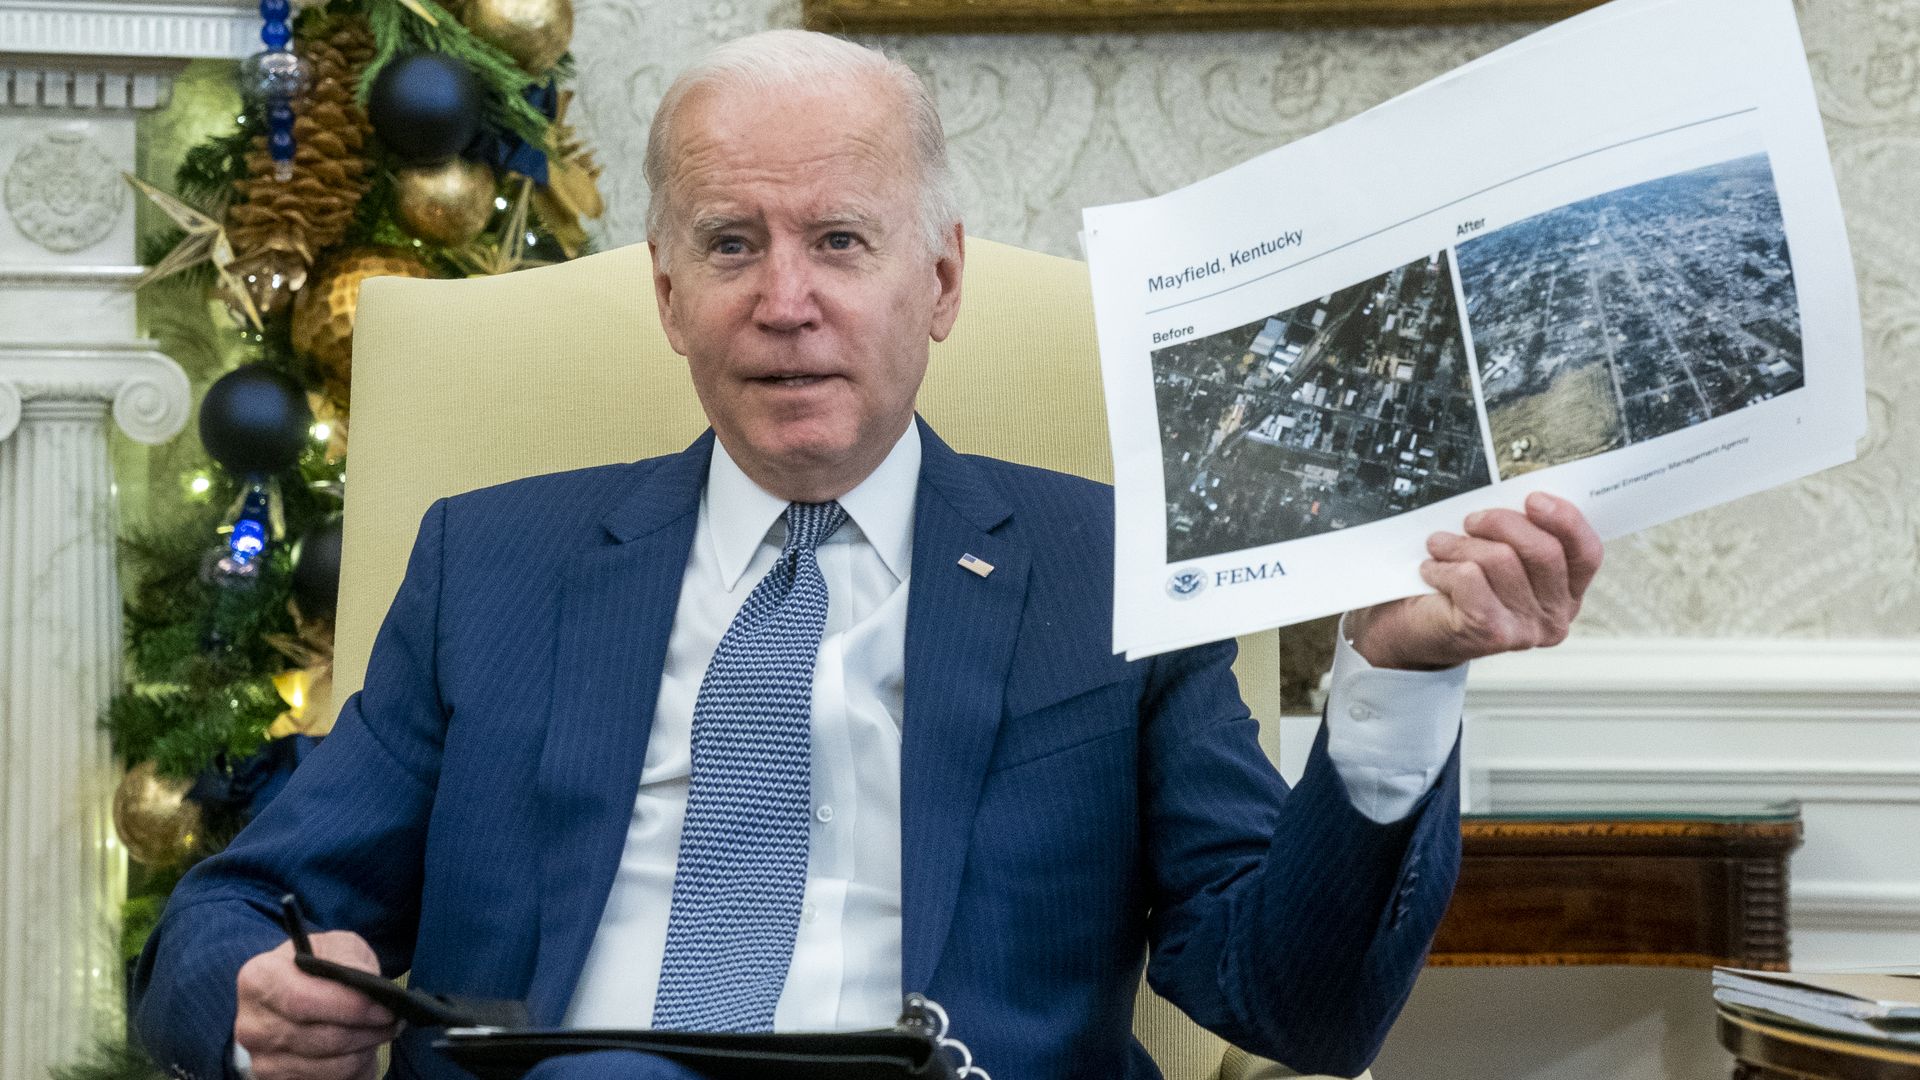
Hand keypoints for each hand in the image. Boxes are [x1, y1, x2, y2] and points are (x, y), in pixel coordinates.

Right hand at [234, 930, 397, 1079]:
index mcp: (259, 980)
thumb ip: (349, 958)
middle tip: (393, 1019)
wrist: (294, 998)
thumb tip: (369, 986)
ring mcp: (264, 1060)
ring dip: (366, 1049)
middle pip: (324, 1038)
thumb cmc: (316, 968)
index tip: (385, 1007)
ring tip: (378, 1031)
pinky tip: (360, 1047)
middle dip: (369, 1030)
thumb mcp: (335, 946)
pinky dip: (355, 1067)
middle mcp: (252, 1025)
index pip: (304, 1000)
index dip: (351, 1007)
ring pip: (333, 1067)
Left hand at [1348, 492, 1602, 670]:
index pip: (1586, 552)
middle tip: (1470, 520)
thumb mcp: (1500, 554)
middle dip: (1502, 523)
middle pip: (1544, 551)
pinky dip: (1444, 566)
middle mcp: (1555, 616)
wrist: (1414, 630)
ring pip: (1502, 560)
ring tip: (1440, 546)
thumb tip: (1516, 498)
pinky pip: (1470, 578)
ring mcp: (1526, 629)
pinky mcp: (1492, 632)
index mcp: (1567, 592)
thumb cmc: (1459, 588)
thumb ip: (1520, 533)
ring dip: (1462, 544)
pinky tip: (1432, 570)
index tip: (1533, 498)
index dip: (1565, 519)